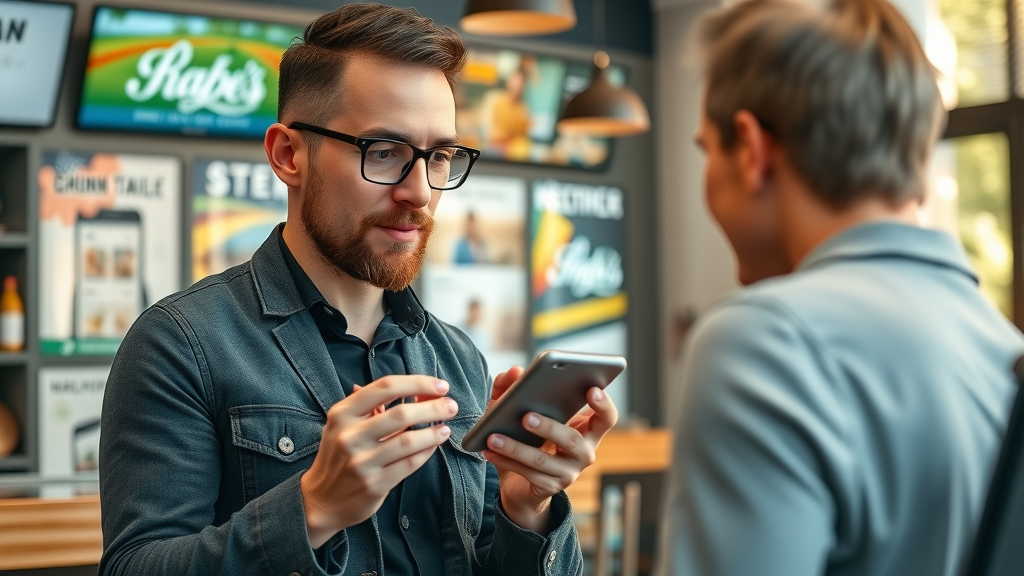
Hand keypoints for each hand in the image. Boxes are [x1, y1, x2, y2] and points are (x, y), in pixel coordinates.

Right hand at [300, 375, 458, 547]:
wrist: (321, 500)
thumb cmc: (339, 455)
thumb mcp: (345, 424)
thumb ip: (375, 405)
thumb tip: (415, 390)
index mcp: (343, 413)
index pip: (385, 387)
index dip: (418, 383)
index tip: (439, 386)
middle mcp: (350, 436)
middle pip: (400, 414)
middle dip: (433, 407)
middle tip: (451, 406)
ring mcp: (361, 462)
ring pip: (408, 441)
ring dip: (433, 432)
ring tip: (445, 428)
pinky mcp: (374, 484)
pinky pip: (409, 464)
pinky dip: (426, 452)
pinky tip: (434, 445)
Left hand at [481, 366, 617, 533]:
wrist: (521, 483)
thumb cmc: (527, 437)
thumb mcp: (518, 409)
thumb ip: (514, 386)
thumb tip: (514, 371)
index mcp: (585, 428)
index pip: (606, 418)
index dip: (604, 405)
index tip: (592, 389)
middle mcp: (584, 452)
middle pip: (573, 440)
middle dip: (549, 428)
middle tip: (526, 417)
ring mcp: (569, 473)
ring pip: (543, 460)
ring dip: (515, 447)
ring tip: (493, 436)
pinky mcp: (550, 487)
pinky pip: (527, 474)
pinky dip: (505, 460)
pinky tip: (488, 451)